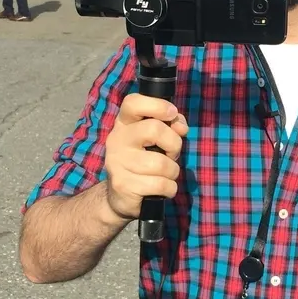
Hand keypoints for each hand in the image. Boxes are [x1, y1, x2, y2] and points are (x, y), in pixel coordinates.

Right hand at [103, 94, 188, 220]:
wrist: (120, 196)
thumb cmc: (144, 161)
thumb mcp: (156, 140)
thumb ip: (170, 126)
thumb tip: (180, 126)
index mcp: (124, 124)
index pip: (133, 102)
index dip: (157, 105)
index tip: (172, 114)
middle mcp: (117, 139)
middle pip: (155, 129)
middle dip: (174, 144)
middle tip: (171, 154)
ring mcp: (118, 162)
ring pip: (162, 163)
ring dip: (173, 172)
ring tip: (164, 175)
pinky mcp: (123, 185)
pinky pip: (161, 184)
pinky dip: (170, 188)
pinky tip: (162, 189)